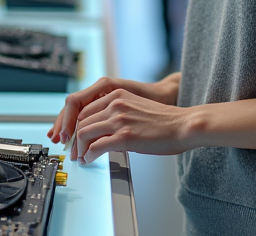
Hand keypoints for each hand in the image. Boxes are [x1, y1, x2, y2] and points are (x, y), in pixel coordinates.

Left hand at [48, 74, 178, 148]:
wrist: (183, 125)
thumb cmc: (164, 120)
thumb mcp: (135, 107)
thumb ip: (117, 112)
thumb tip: (102, 130)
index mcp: (116, 94)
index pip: (84, 108)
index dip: (74, 124)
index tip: (72, 135)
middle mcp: (114, 104)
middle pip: (80, 120)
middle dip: (73, 138)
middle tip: (73, 150)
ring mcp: (119, 119)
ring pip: (84, 133)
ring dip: (78, 148)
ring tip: (80, 157)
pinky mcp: (124, 137)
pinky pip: (95, 147)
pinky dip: (88, 156)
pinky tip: (90, 160)